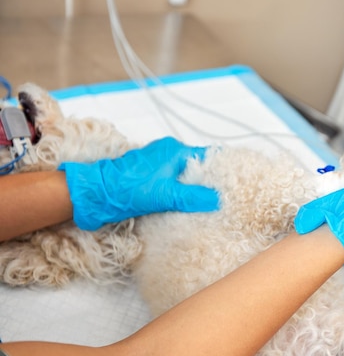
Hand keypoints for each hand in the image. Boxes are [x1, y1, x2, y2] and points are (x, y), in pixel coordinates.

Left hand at [59, 137, 219, 229]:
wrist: (96, 194)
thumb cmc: (128, 189)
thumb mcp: (166, 195)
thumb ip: (193, 197)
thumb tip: (218, 199)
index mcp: (175, 151)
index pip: (208, 155)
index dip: (222, 168)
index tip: (235, 180)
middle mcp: (167, 152)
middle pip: (197, 165)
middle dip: (209, 180)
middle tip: (225, 196)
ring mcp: (157, 163)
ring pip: (185, 174)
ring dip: (194, 187)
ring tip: (209, 203)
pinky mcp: (150, 175)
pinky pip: (173, 180)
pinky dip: (181, 190)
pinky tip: (187, 204)